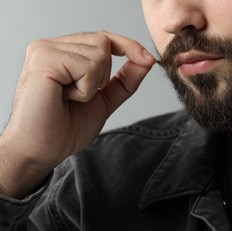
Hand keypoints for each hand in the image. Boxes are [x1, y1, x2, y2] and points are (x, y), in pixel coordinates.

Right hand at [0, 31, 154, 197]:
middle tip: (78, 97)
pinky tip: (64, 97)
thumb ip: (125, 79)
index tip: (149, 59)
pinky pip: (87, 66)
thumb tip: (147, 59)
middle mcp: (51, 46)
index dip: (128, 46)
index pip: (103, 38)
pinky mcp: (43, 59)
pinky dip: (84, 89)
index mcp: (63, 53)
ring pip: (99, 53)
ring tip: (69, 98)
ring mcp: (44, 49)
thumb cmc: (65, 128)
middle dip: (103, 76)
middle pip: (104, 42)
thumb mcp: (104, 100)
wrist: (42, 151)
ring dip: (92, 85)